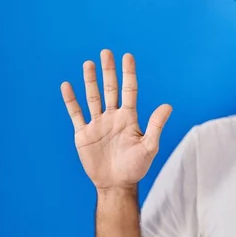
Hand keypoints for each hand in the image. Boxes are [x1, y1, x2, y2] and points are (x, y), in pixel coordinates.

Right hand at [61, 49, 171, 189]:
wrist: (116, 184)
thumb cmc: (136, 167)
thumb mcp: (149, 146)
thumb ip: (156, 125)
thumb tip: (168, 105)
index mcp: (129, 118)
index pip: (129, 90)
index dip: (128, 74)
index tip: (127, 56)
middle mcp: (113, 117)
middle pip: (110, 89)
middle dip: (108, 71)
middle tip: (106, 52)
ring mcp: (98, 124)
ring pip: (93, 97)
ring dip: (90, 81)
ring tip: (88, 63)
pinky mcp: (83, 134)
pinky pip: (76, 114)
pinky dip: (71, 100)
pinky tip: (67, 85)